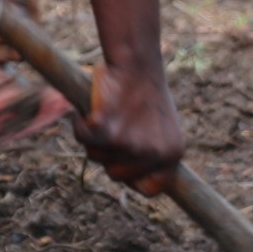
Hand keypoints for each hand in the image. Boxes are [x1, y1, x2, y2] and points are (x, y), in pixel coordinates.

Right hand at [77, 58, 182, 193]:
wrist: (137, 62)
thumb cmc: (147, 91)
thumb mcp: (163, 127)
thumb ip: (154, 154)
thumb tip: (137, 182)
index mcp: (173, 154)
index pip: (151, 189)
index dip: (132, 179)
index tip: (123, 163)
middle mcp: (154, 153)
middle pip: (117, 176)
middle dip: (109, 155)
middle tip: (112, 129)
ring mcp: (131, 145)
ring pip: (96, 157)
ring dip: (93, 139)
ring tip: (105, 114)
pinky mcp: (108, 131)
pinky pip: (83, 139)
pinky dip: (79, 124)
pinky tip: (87, 110)